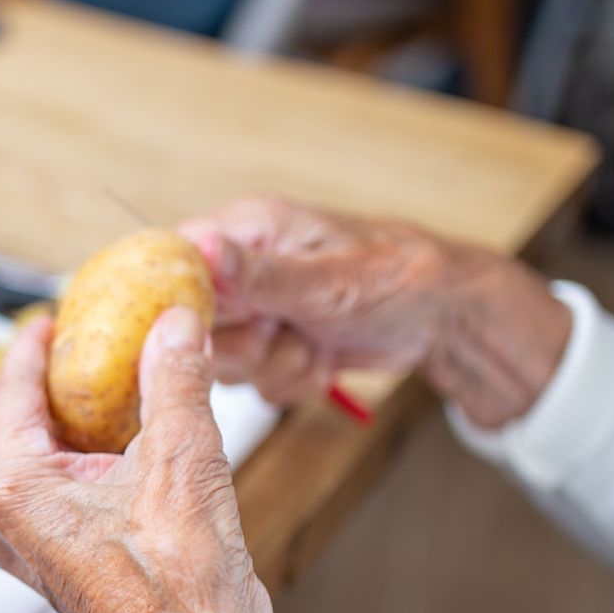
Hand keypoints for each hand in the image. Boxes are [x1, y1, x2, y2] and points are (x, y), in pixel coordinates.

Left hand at [0, 308, 271, 612]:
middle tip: (88, 342)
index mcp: (9, 484)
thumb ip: (174, 376)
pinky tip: (123, 440)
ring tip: (111, 384)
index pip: (13, 388)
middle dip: (58, 382)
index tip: (53, 316)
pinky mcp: (54, 562)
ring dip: (74, 422)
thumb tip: (176, 325)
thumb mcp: (183, 451)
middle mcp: (2, 518)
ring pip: (39, 460)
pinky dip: (84, 460)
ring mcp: (25, 545)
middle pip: (21, 423)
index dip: (37, 344)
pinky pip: (55, 492)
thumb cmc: (180, 578)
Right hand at [177, 196, 569, 425]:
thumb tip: (200, 248)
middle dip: (242, 346)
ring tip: (316, 342)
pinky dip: (291, 380)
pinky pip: (253, 382)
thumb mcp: (326, 279)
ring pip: (221, 362)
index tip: (218, 325)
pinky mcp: (270, 345)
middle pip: (190, 325)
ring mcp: (255, 311)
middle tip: (287, 332)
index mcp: (244, 231)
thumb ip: (257, 273)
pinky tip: (322, 359)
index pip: (170, 264)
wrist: (443, 316)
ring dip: (275, 366)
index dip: (178, 304)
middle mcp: (240, 269)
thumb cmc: (397, 276)